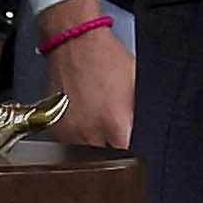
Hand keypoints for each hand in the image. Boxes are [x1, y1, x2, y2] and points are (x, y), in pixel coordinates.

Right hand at [31, 0, 131, 148]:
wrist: (75, 43)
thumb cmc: (107, 58)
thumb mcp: (137, 83)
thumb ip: (140, 111)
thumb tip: (148, 128)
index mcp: (116, 122)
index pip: (128, 156)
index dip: (133, 154)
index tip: (134, 149)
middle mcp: (90, 131)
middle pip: (105, 159)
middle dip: (113, 152)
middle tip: (117, 139)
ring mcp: (69, 132)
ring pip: (84, 156)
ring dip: (94, 148)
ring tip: (100, 130)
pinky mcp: (54, 128)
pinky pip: (66, 146)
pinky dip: (77, 140)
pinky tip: (85, 125)